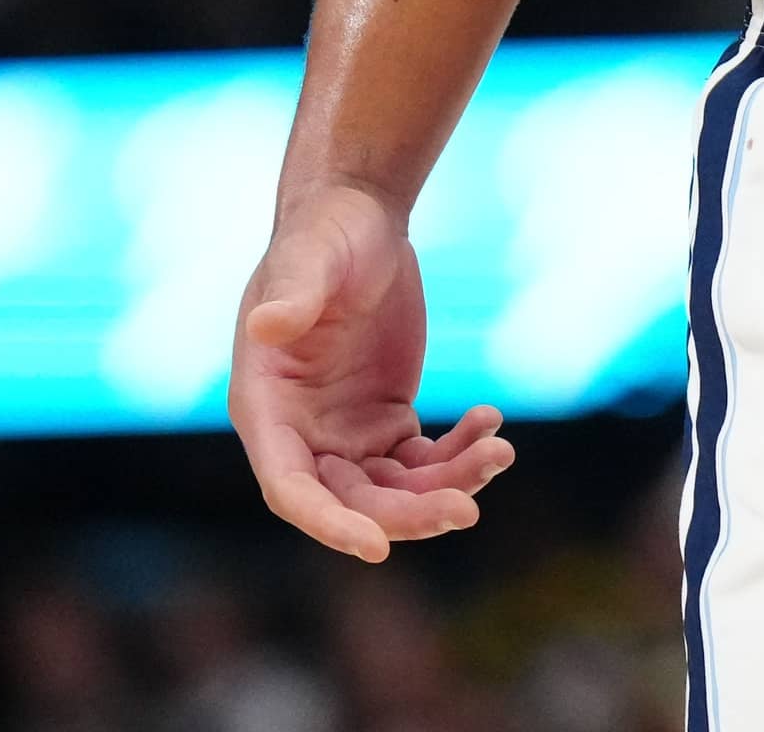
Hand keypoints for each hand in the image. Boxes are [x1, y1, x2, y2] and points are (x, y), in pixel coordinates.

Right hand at [229, 180, 516, 559]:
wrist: (361, 215)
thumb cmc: (324, 231)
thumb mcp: (310, 256)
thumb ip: (291, 294)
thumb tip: (267, 327)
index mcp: (265, 406)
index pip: (290, 487)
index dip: (328, 523)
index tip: (377, 548)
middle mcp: (301, 432)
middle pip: (352, 502)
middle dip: (409, 513)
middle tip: (468, 506)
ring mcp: (346, 432)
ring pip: (395, 491)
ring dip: (447, 486)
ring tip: (499, 452)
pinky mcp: (387, 421)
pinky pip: (425, 462)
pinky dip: (460, 454)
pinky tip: (490, 423)